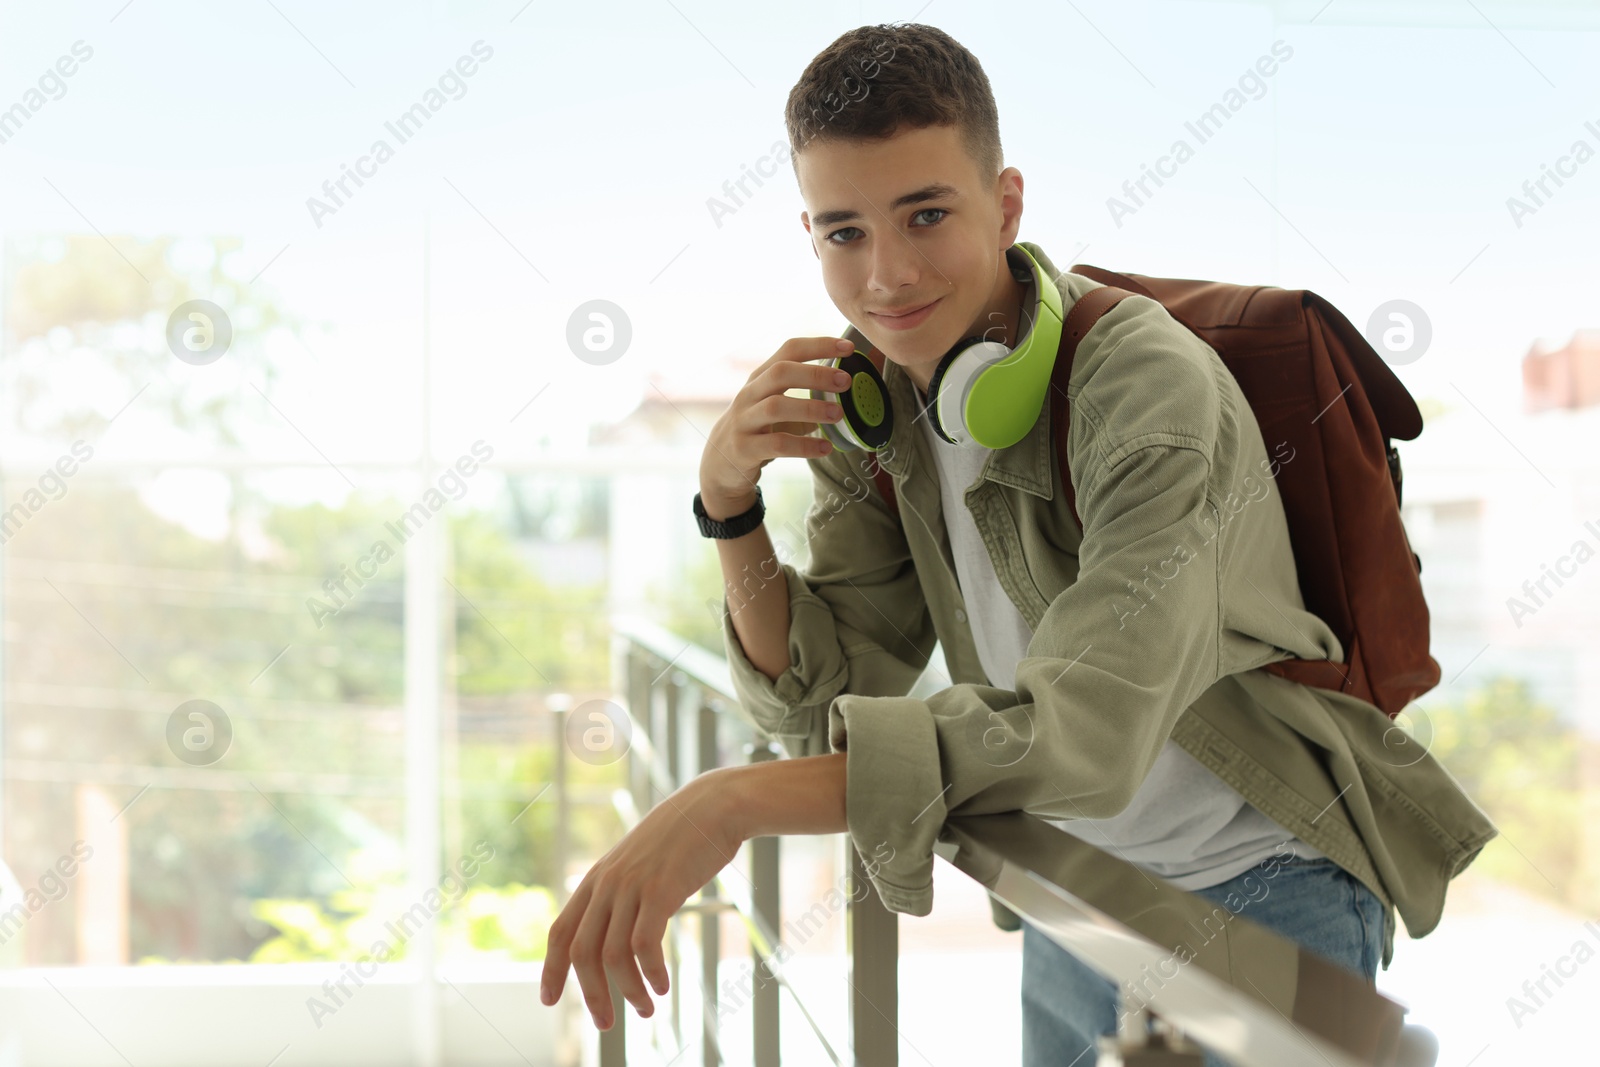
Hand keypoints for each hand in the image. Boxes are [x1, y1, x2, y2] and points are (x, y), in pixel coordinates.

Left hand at [539, 769, 744, 1029]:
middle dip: (591, 994)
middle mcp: (607, 883)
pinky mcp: (661, 890)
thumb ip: (623, 888)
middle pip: (582, 952)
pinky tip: (663, 986)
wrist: (715, 806)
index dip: (551, 970)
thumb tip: (617, 925)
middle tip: (606, 1024)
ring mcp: (632, 886)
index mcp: (597, 878)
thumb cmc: (683, 836)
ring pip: (614, 955)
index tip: (548, 1000)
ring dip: (628, 991)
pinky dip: (651, 973)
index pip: (560, 931)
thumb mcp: (639, 861)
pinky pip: (645, 945)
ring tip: (646, 1009)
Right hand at [699, 337, 855, 515]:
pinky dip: (804, 446)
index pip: (788, 350)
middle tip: (845, 381)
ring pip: (776, 407)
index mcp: (760, 378)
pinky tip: (825, 447)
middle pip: (780, 372)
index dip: (818, 345)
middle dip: (815, 373)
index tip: (848, 348)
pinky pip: (777, 444)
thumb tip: (846, 397)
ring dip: (811, 409)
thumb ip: (804, 399)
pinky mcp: (744, 448)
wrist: (720, 464)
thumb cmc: (756, 430)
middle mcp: (750, 394)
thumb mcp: (776, 407)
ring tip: (838, 415)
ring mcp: (744, 421)